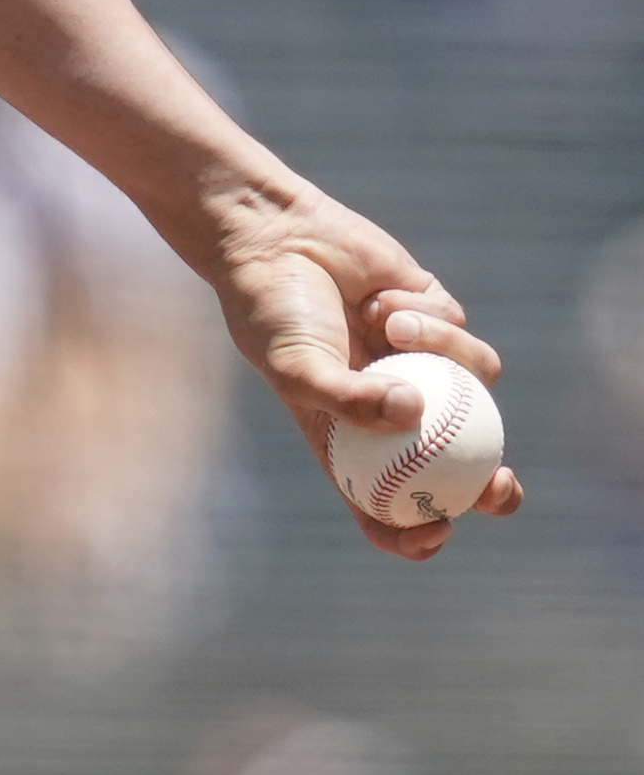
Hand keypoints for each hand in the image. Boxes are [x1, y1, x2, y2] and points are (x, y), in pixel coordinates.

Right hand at [200, 186, 523, 561]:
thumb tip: (417, 416)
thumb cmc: (273, 314)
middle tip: (501, 483)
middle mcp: (395, 411)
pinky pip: (461, 332)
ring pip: (473, 385)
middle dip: (491, 488)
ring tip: (383, 323)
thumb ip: (349, 398)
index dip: (415, 533)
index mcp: (352, 442)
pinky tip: (379, 299)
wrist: (278, 240)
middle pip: (460, 468)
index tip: (437, 530)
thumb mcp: (296, 366)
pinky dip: (423, 316)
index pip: (387, 508)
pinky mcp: (440, 323)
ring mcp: (424, 369)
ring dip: (439, 352)